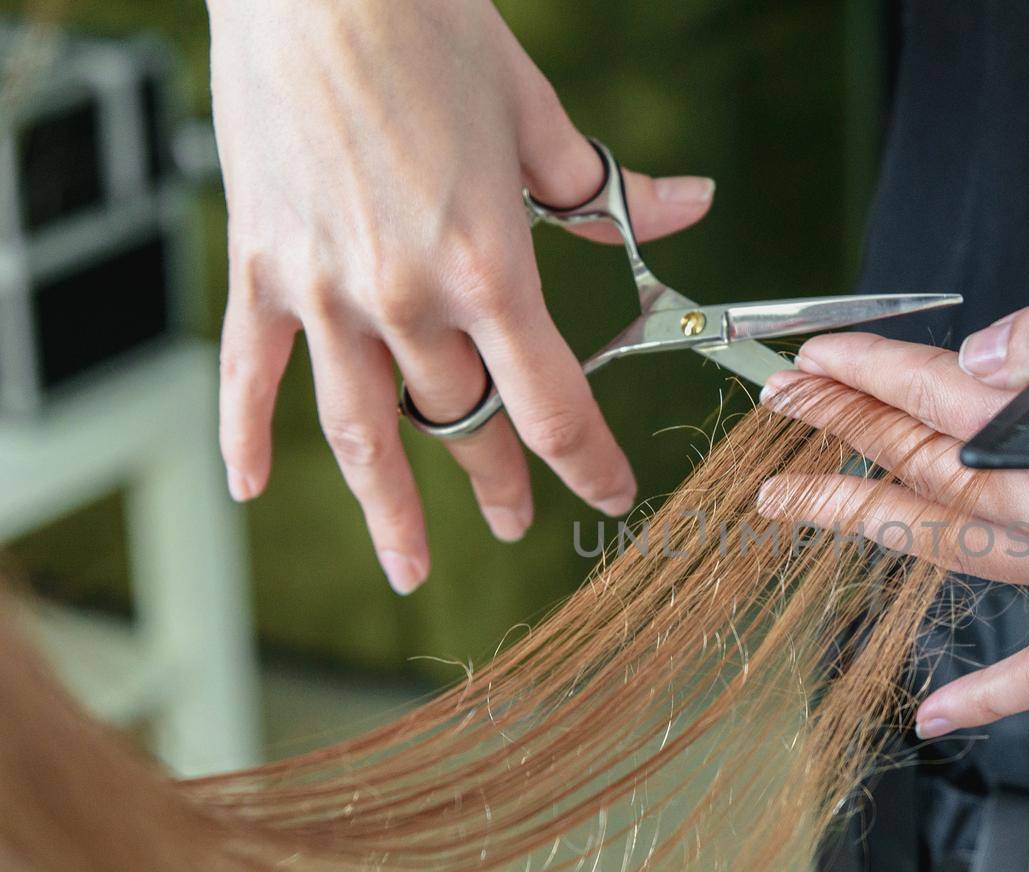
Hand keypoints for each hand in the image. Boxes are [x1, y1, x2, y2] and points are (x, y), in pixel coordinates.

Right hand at [208, 0, 715, 592]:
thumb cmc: (431, 30)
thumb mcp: (539, 116)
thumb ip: (608, 191)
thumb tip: (688, 207)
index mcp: (491, 267)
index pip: (553, 404)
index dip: (588, 462)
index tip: (611, 494)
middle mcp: (408, 299)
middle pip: (467, 423)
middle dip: (499, 481)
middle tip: (514, 522)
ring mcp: (325, 292)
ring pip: (364, 430)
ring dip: (391, 509)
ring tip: (409, 566)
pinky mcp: (262, 268)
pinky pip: (250, 373)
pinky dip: (245, 435)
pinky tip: (249, 489)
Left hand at [758, 294, 1028, 736]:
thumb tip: (987, 347)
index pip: (946, 407)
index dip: (871, 373)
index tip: (812, 354)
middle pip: (932, 482)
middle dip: (846, 441)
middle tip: (780, 421)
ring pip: (960, 560)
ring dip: (875, 530)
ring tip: (805, 516)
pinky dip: (991, 693)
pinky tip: (938, 718)